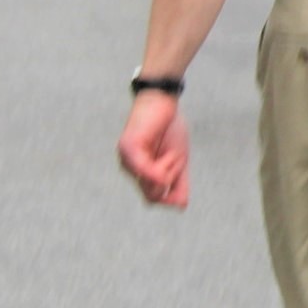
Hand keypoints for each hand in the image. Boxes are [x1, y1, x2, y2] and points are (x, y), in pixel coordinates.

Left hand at [119, 92, 187, 208]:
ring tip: (171, 150)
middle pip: (153, 194)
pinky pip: (146, 171)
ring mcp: (126, 160)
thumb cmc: (169, 128)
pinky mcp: (128, 149)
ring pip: (151, 185)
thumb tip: (180, 206)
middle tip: (177, 157)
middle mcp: (130, 169)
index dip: (171, 195)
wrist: (164, 100)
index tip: (180, 177)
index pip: (153, 199)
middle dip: (172, 179)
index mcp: (141, 173)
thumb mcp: (179, 161)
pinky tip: (168, 158)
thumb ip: (179, 183)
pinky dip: (160, 169)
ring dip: (168, 169)